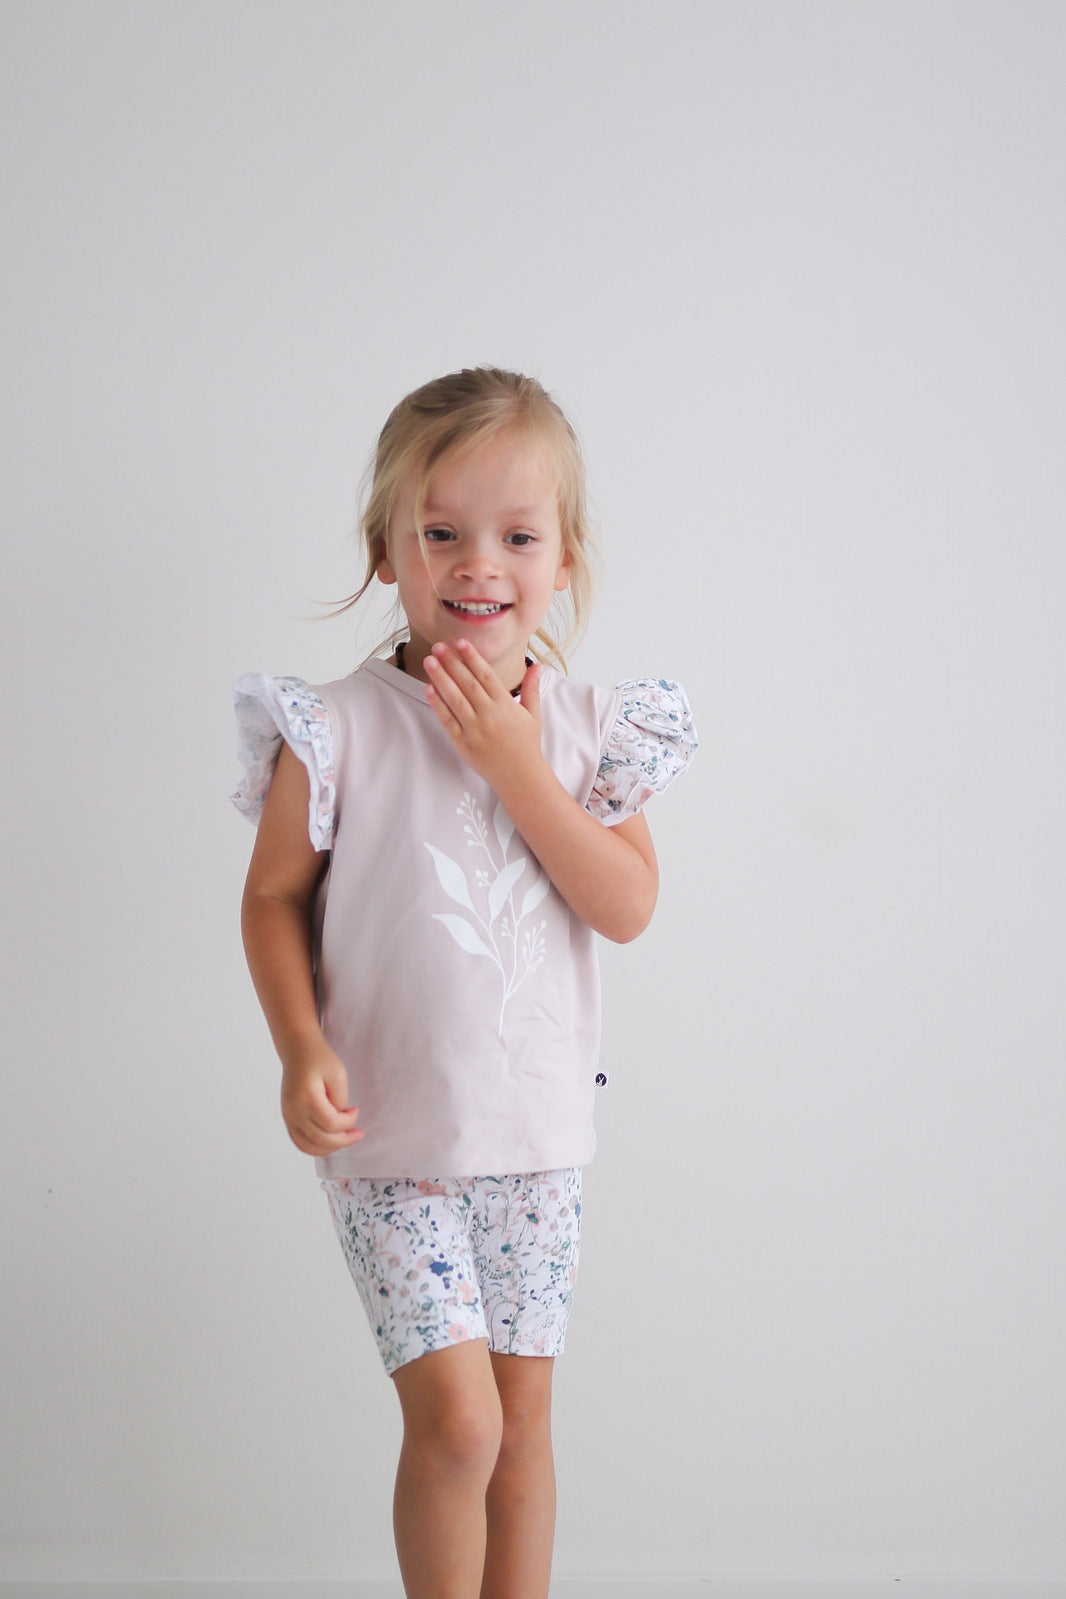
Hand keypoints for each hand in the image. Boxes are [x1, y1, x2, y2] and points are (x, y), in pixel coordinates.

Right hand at [280, 1039, 363, 1156]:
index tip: (356, 1110)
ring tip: (344, 1139)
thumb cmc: (319, 1059)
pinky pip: (300, 1142)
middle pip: (321, 1139)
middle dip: (344, 1139)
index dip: (349, 1122)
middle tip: (358, 1133)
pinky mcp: (288, 1119)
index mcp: (306, 1098)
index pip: (331, 1124)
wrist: (298, 1051)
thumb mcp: (338, 1075)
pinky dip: (315, 1147)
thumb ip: (340, 1101)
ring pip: (308, 1147)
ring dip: (330, 1148)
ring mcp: (288, 1117)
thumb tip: (340, 1122)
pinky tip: (330, 1141)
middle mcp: (293, 1111)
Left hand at [423, 639, 545, 792]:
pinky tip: (429, 688)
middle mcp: (489, 715)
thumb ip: (531, 688)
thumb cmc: (526, 744)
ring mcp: (474, 729)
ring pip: (455, 699)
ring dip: (441, 678)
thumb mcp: (533, 714)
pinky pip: (447, 720)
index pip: (486, 676)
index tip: (460, 643)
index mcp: (506, 705)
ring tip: (430, 661)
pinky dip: (438, 704)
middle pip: (467, 684)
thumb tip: (537, 665)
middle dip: (452, 663)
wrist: (520, 776)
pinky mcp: (463, 743)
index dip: (472, 658)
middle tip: (438, 646)